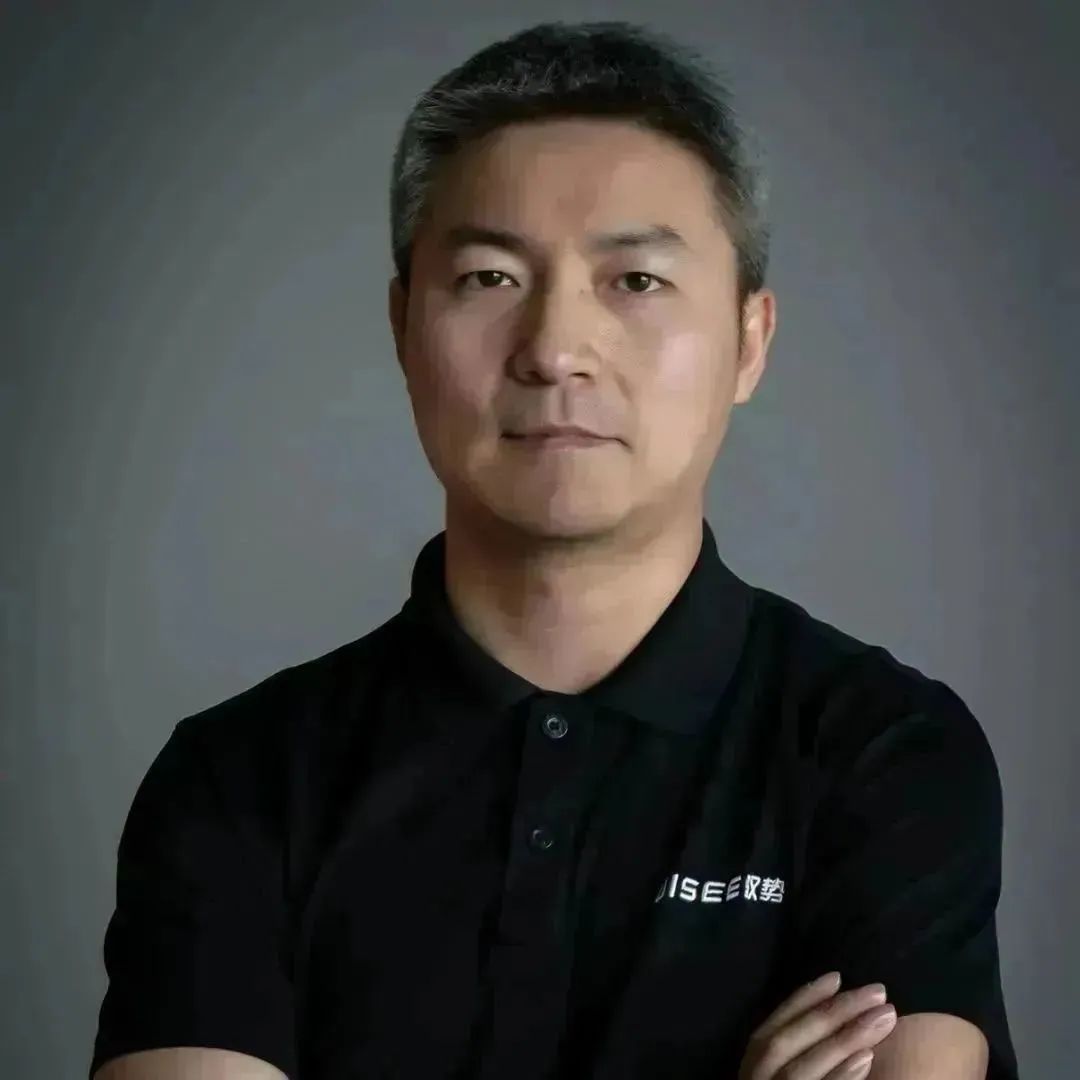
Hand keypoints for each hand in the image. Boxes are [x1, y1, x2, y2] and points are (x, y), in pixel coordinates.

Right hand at [737, 971, 897, 1078]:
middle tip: (877, 992)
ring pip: (800, 1069)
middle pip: (786, 1043)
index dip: (801, 1000)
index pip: (770, 1028)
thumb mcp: (785, 1076)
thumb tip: (836, 1015)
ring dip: (842, 1039)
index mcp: (750, 1072)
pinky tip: (867, 1060)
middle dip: (830, 1013)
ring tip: (883, 1018)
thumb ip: (802, 1056)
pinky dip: (840, 1078)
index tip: (836, 976)